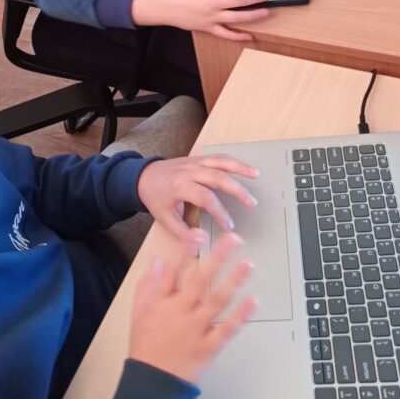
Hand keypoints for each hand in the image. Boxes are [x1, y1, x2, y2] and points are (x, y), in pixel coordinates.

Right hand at [128, 232, 255, 384]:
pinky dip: (240, 316)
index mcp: (162, 302)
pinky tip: (252, 301)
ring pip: (217, 301)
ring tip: (248, 264)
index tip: (199, 233)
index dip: (186, 250)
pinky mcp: (208, 348)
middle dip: (218, 258)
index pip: (174, 270)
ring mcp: (195, 330)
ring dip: (234, 281)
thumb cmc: (145, 347)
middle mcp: (180, 312)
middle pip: (200, 280)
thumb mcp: (138, 312)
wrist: (150, 385)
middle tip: (233, 240)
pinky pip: (226, 330)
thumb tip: (158, 260)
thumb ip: (148, 284)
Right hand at [131, 0, 269, 41]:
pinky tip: (249, 35)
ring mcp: (213, 17)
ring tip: (265, 12)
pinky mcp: (210, 28)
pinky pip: (227, 34)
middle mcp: (214, 3)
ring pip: (237, 17)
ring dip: (254, 15)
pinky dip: (238, 36)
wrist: (168, 7)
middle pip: (240, 0)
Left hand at [137, 153, 259, 243]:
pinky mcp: (198, 159)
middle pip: (217, 177)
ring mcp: (194, 163)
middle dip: (237, 190)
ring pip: (220, 162)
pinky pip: (218, 157)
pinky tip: (245, 167)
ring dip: (239, 168)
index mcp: (180, 186)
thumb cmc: (155, 197)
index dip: (220, 212)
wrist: (143, 176)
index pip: (206, 198)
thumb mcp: (165, 219)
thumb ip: (183, 233)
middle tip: (251, 202)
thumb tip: (202, 241)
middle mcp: (189, 171)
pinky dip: (233, 161)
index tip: (229, 225)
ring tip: (256, 175)